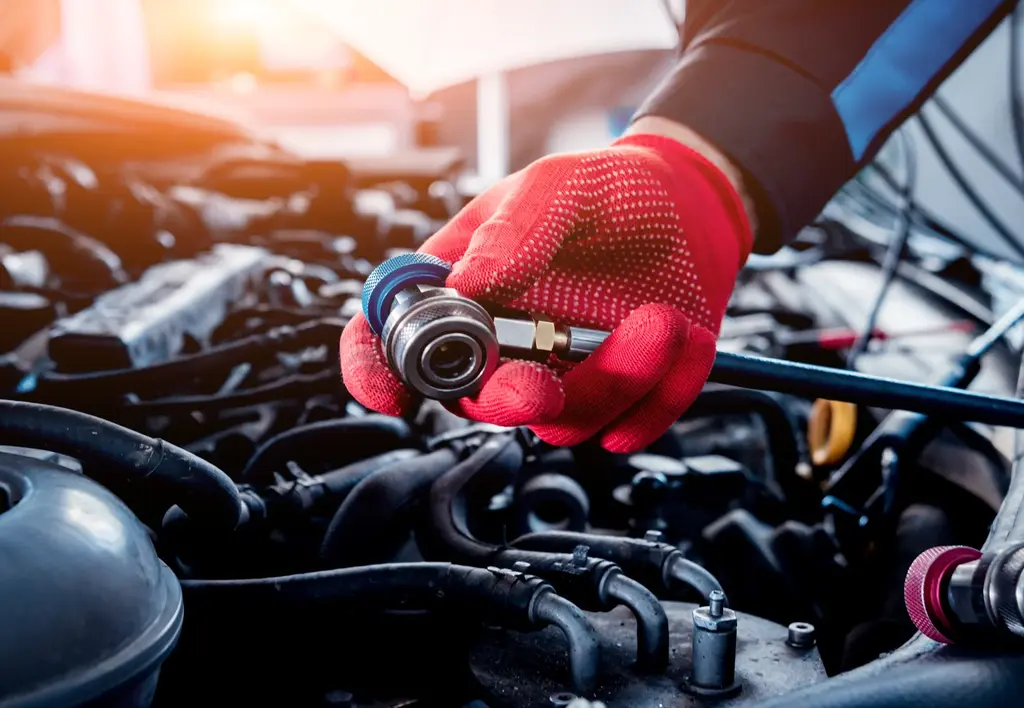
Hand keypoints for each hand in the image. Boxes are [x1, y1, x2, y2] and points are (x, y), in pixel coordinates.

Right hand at [341, 132, 751, 451]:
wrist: (690, 206)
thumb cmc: (609, 190)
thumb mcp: (558, 185)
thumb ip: (513, 230)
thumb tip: (466, 283)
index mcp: (464, 289)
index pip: (391, 336)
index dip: (376, 371)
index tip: (392, 394)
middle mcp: (504, 343)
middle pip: (479, 401)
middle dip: (511, 400)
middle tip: (544, 383)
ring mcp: (562, 375)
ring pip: (564, 423)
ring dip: (616, 380)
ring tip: (661, 319)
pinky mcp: (620, 395)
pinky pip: (633, 425)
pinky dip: (664, 392)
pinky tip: (684, 338)